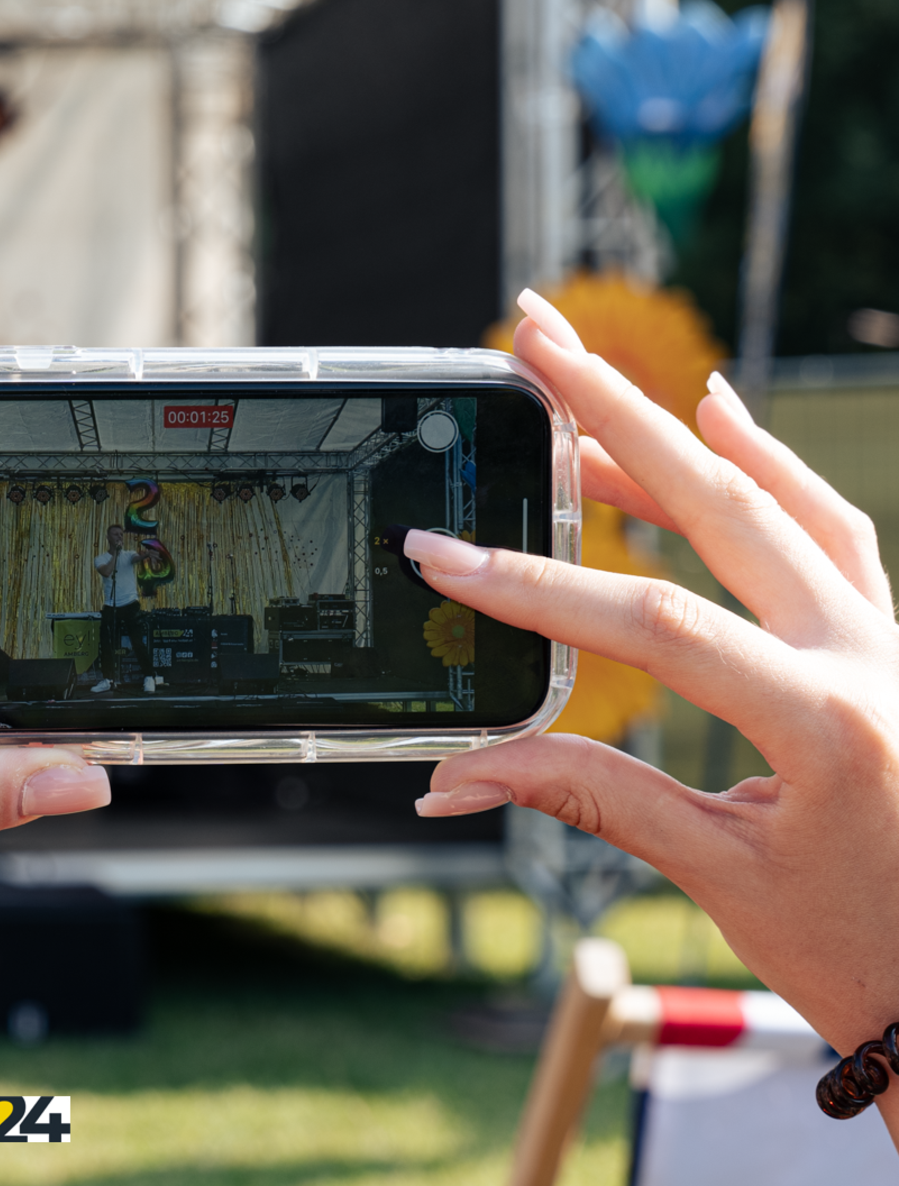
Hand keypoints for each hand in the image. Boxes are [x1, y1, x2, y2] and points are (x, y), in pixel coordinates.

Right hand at [406, 289, 898, 1142]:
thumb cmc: (862, 953)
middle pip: (725, 502)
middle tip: (535, 343)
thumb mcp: (719, 876)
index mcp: (828, 722)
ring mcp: (893, 641)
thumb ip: (589, 800)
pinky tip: (725, 420)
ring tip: (595, 379)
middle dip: (615, 415)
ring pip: (787, 499)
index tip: (443, 556)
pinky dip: (775, 468)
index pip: (654, 624)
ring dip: (683, 433)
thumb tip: (457, 776)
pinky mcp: (892, 642)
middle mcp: (873, 658)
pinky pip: (837, 526)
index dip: (534, 587)